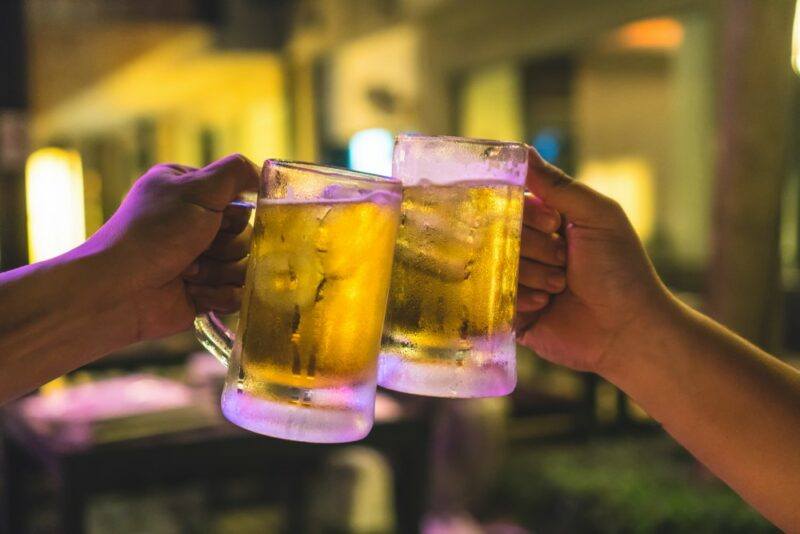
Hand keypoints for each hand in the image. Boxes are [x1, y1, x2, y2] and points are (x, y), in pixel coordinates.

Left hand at [85, 154, 258, 340]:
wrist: (118, 291)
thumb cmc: (153, 234)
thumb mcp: (196, 189)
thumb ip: (235, 173)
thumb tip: (264, 174)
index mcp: (190, 192)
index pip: (241, 199)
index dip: (235, 213)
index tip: (215, 219)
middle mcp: (195, 224)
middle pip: (247, 235)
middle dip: (225, 246)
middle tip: (196, 248)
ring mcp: (201, 260)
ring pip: (244, 266)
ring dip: (218, 271)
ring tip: (188, 272)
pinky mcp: (204, 293)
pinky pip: (237, 294)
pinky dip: (218, 295)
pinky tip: (193, 292)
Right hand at [515, 148, 669, 372]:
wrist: (629, 331)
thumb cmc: (622, 271)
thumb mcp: (597, 216)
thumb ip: (558, 185)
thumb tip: (520, 149)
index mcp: (545, 223)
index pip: (509, 204)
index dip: (528, 215)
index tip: (555, 226)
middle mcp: (527, 249)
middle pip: (499, 235)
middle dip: (536, 249)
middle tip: (565, 263)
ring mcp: (517, 282)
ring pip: (496, 266)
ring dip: (533, 276)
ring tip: (561, 287)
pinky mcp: (510, 313)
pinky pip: (493, 297)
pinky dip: (521, 298)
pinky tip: (546, 305)